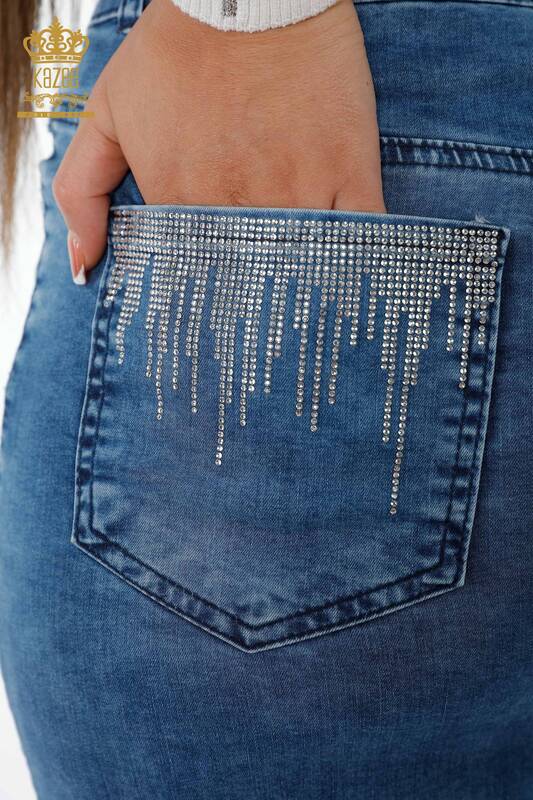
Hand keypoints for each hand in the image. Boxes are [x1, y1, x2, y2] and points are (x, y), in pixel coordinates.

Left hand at [53, 0, 384, 282]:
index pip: (188, 277)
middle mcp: (238, 203)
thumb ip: (81, 191)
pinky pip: (360, 239)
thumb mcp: (106, 112)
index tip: (207, 307)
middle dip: (247, 306)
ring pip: (300, 270)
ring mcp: (299, 189)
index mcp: (182, 200)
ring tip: (297, 314)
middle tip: (253, 320)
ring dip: (297, 295)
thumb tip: (81, 267)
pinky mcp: (350, 170)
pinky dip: (356, 266)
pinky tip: (349, 284)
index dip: (199, 295)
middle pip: (246, 283)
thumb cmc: (175, 49)